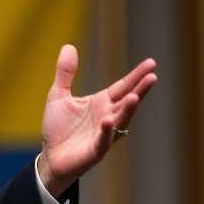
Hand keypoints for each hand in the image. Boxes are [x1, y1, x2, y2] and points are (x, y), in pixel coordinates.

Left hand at [37, 45, 156, 197]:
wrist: (50, 157)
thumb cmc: (58, 128)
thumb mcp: (58, 95)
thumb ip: (65, 73)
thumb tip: (69, 46)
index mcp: (101, 102)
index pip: (123, 86)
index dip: (136, 76)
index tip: (151, 63)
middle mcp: (108, 116)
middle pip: (127, 101)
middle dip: (140, 90)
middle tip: (153, 76)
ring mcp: (104, 134)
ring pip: (120, 120)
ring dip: (128, 110)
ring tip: (135, 97)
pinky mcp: (95, 150)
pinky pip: (103, 139)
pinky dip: (106, 131)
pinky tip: (108, 120)